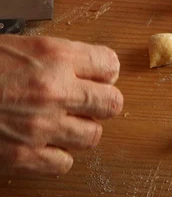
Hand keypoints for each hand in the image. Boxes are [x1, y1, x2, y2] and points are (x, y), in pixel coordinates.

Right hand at [0, 36, 122, 175]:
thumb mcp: (21, 47)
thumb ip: (58, 57)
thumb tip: (88, 68)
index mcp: (55, 56)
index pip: (109, 64)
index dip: (106, 72)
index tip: (99, 76)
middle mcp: (55, 90)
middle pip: (112, 103)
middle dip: (103, 103)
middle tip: (88, 102)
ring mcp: (41, 126)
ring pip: (92, 136)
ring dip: (81, 130)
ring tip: (63, 123)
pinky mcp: (23, 156)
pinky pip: (63, 163)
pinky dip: (58, 156)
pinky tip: (45, 144)